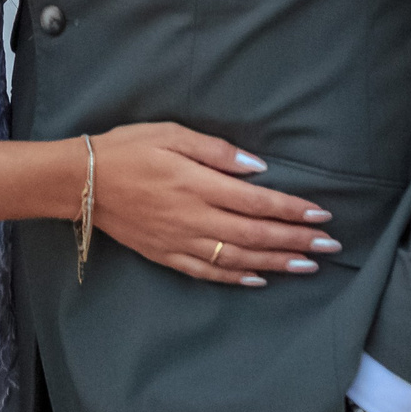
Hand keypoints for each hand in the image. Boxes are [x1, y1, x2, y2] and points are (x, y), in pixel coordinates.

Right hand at [87, 124, 338, 286]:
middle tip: (330, 245)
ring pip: (239, 257)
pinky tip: (259, 278)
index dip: (293, 210)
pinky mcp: (167, 255)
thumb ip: (215, 151)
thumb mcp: (171, 133)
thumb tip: (257, 169)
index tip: (322, 215)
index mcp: (198, 184)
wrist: (80, 182)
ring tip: (307, 265)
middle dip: (297, 240)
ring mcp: (181, 241)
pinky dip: (237, 277)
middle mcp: (195, 218)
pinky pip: (208, 272)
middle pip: (256, 233)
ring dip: (277, 262)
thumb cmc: (127, 148)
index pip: (258, 202)